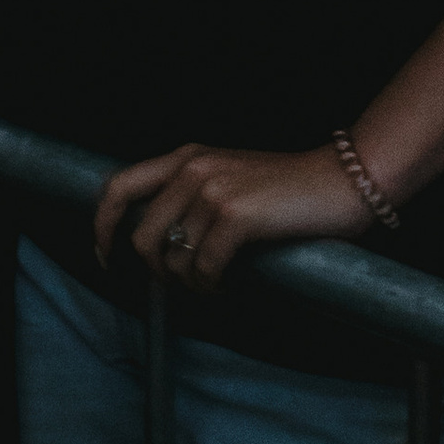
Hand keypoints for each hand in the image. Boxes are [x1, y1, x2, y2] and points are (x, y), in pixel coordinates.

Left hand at [95, 139, 373, 292]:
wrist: (341, 181)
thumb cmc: (286, 190)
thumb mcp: (229, 178)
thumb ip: (191, 195)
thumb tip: (156, 245)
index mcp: (187, 155)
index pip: (119, 186)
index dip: (102, 226)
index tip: (105, 258)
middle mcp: (194, 166)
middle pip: (142, 237)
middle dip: (157, 272)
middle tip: (184, 284)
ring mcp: (214, 188)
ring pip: (174, 260)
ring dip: (191, 283)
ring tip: (215, 280)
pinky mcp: (236, 213)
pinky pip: (204, 270)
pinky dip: (213, 287)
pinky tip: (230, 283)